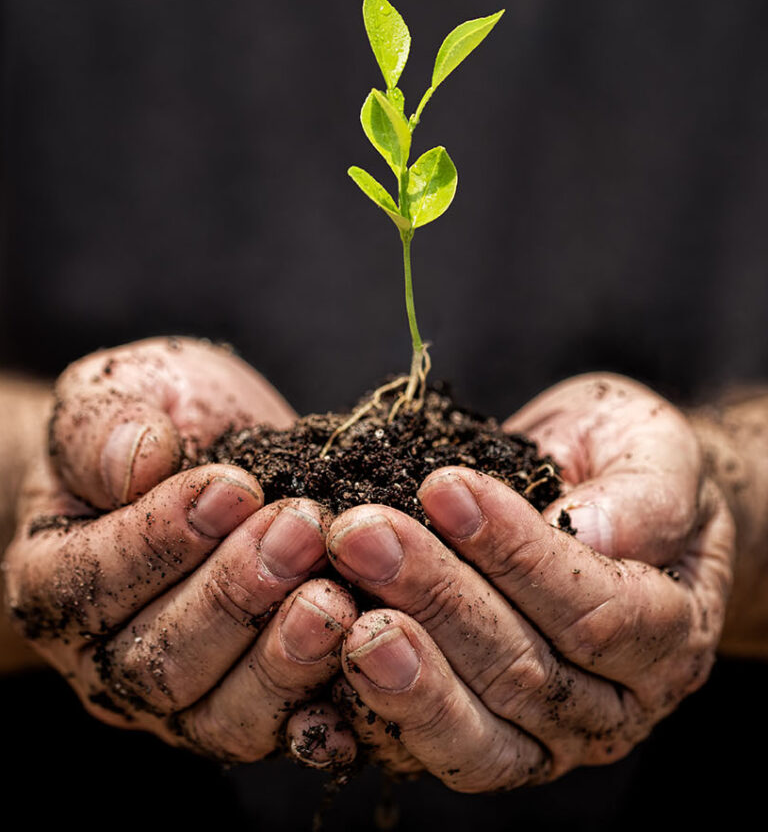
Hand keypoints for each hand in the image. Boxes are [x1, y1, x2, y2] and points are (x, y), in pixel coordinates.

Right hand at [4, 338, 357, 764]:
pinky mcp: (262, 704)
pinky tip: (368, 668)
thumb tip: (136, 460)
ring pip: (225, 715)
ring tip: (335, 596)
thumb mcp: (119, 393)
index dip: (164, 539)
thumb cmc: (158, 416)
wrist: (212, 447)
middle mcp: (110, 659)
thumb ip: (104, 426)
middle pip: (160, 663)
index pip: (94, 583)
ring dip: (284, 657)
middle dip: (236, 595)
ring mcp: (189, 696)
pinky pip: (294, 730)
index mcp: (57, 581)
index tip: (235, 486)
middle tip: (300, 529)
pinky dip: (332, 711)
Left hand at [324, 374, 734, 790]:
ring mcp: (542, 737)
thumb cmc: (627, 463)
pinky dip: (366, 718)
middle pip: (525, 673)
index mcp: (668, 633)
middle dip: (437, 599)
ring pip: (475, 735)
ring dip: (402, 673)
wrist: (598, 494)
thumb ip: (642, 494)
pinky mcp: (475, 739)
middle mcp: (611, 706)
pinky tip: (320, 669)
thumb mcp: (656, 451)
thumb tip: (594, 531)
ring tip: (342, 611)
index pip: (597, 612)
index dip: (517, 554)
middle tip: (360, 534)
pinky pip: (420, 750)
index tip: (443, 489)